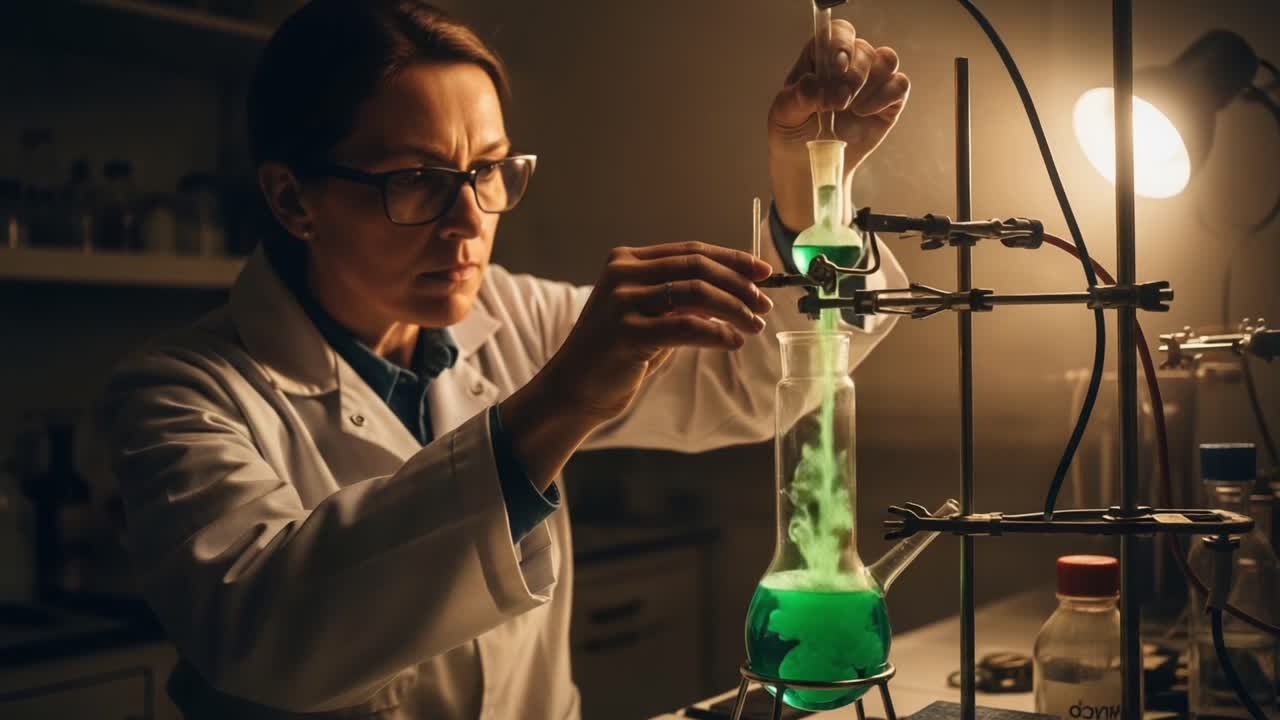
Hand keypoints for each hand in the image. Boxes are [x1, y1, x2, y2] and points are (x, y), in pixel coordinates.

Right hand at [549, 242, 773, 420]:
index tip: (763, 272)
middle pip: (697, 267)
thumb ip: (684, 299)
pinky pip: (686, 327)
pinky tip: (733, 342)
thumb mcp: (651, 316)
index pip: (691, 250)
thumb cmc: (617, 353)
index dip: (732, 259)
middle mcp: (622, 274)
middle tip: (764, 304)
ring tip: (754, 325)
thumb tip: (737, 288)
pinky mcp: (626, 333)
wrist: (575, 388)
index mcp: (626, 261)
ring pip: (696, 293)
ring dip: (734, 309)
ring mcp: (621, 302)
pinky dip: (717, 333)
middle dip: (739, 284)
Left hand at [768, 20, 910, 229]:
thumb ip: (796, 98)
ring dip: (870, 84)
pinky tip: (864, 114)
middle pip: (863, 49)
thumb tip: (813, 85)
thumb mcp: (783, 115)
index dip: (840, 44)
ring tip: (851, 109)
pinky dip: (884, 97)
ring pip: (887, 60)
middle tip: (839, 102)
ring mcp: (870, 82)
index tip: (835, 68)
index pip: (837, 33)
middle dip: (853, 75)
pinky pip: (900, 84)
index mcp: (820, 59)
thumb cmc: (793, 133)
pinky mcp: (888, 101)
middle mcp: (848, 64)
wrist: (809, 165)